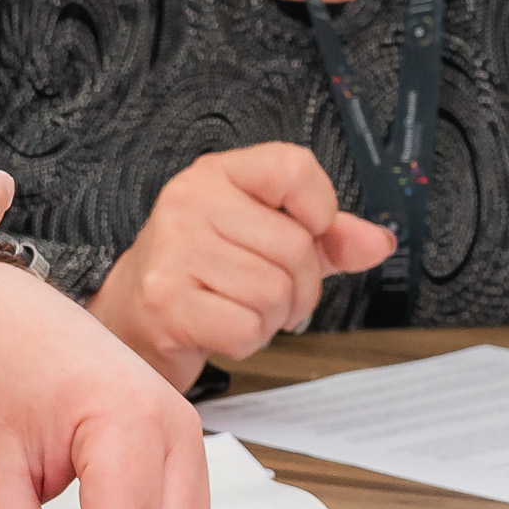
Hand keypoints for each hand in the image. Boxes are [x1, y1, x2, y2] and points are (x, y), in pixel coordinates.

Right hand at [91, 142, 400, 382]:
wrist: (129, 318)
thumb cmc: (200, 276)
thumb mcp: (263, 241)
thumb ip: (325, 239)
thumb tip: (378, 241)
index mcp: (218, 175)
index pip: (293, 167)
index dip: (320, 208)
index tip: (311, 234)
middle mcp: (191, 202)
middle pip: (296, 246)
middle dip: (301, 288)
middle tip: (275, 299)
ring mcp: (173, 250)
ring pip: (275, 292)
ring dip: (272, 318)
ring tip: (242, 312)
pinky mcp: (165, 301)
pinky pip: (247, 328)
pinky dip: (248, 341)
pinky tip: (224, 330)